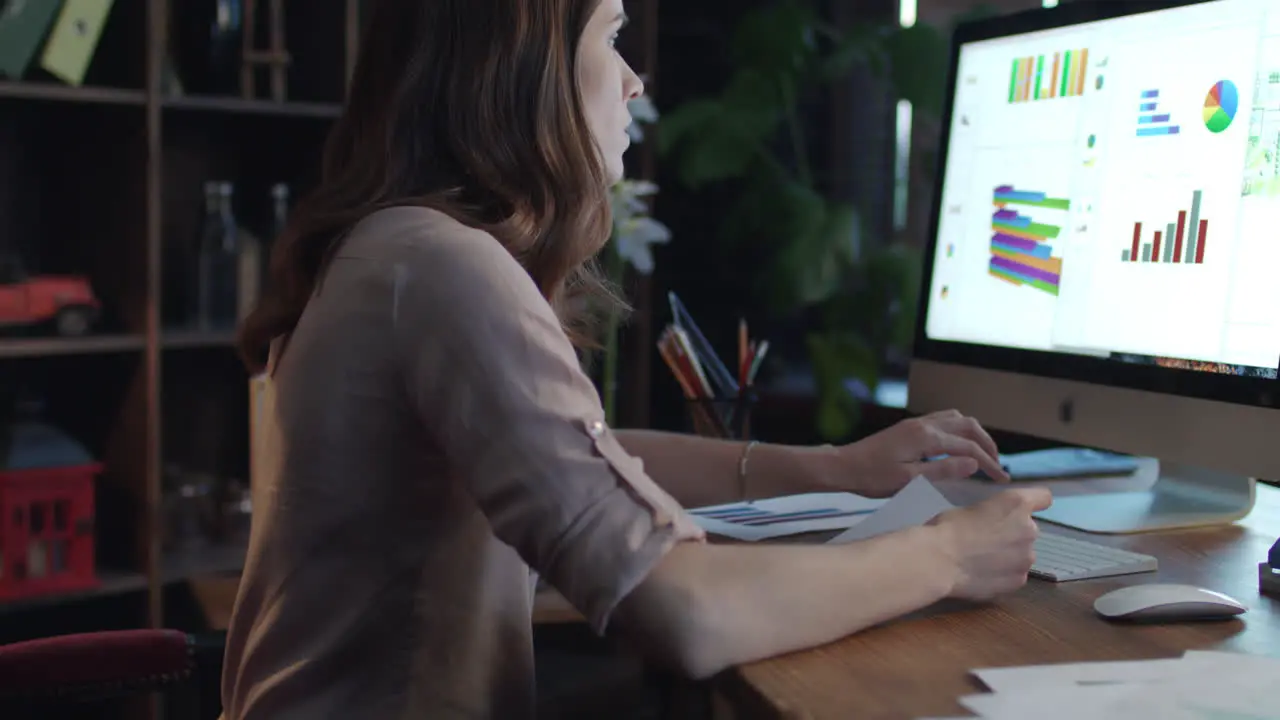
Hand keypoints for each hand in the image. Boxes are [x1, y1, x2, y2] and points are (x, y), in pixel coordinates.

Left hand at [822, 410, 1008, 497]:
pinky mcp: (909, 427)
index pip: (968, 447)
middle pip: (968, 425)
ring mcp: (916, 423)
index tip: (1002, 478)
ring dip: (974, 433)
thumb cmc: (872, 477)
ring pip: (956, 419)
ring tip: (982, 454)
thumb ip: (942, 471)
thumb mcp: (909, 480)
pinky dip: (959, 430)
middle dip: (987, 443)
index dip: (989, 463)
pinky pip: (943, 420)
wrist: (843, 466)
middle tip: (997, 464)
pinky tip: (958, 446)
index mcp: (926, 437)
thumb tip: (974, 463)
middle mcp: (924, 424)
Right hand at [927, 488, 1051, 600]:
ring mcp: (1027, 558)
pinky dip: (1004, 574)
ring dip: (1010, 555)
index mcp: (1016, 504)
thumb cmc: (947, 527)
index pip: (1043, 497)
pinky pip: (1015, 574)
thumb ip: (993, 514)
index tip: (1022, 510)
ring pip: (1023, 553)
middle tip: (988, 540)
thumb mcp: (972, 509)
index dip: (1034, 503)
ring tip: (984, 561)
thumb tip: (994, 524)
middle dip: (1013, 533)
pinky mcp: (1019, 581)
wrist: (938, 561)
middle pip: (1029, 529)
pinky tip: (983, 575)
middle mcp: (1030, 529)